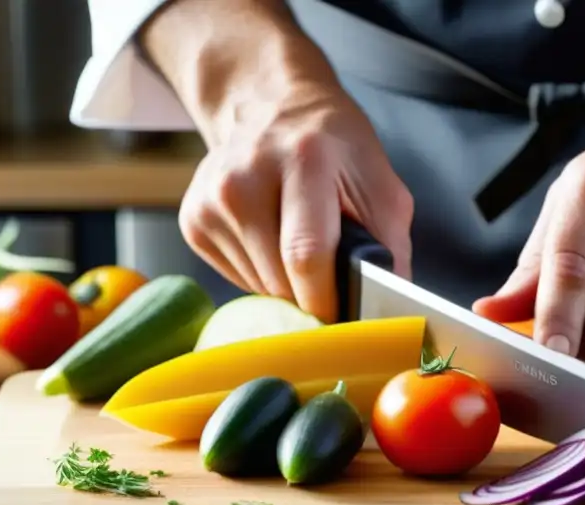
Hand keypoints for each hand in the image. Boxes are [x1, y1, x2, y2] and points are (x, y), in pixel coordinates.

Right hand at [179, 86, 413, 322]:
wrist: (274, 107)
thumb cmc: (336, 152)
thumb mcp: (381, 187)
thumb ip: (391, 251)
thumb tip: (385, 315)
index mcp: (304, 161)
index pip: (306, 256)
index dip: (327, 300)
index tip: (344, 317)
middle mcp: (246, 176)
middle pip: (280, 279)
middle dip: (312, 297)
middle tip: (332, 283)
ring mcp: (212, 198)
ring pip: (257, 286)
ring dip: (288, 288)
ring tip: (301, 250)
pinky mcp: (193, 219)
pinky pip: (237, 278)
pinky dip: (263, 276)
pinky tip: (273, 242)